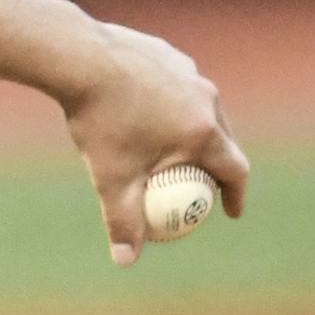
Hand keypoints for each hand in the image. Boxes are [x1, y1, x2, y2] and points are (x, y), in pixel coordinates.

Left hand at [59, 21, 250, 265]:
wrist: (78, 57)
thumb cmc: (97, 120)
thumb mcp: (110, 177)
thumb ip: (122, 220)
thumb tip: (126, 261)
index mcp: (204, 132)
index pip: (235, 170)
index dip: (236, 194)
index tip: (229, 211)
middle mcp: (206, 99)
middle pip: (223, 138)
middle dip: (219, 162)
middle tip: (204, 181)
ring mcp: (188, 72)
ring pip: (201, 106)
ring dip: (196, 126)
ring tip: (179, 143)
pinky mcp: (167, 53)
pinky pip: (176, 83)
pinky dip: (169, 100)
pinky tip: (148, 107)